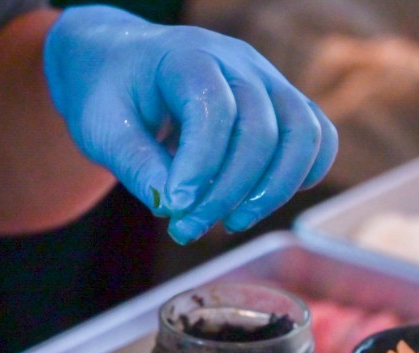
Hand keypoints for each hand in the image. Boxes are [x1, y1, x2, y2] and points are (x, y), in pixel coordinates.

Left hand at [43, 6, 338, 242]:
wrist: (119, 65)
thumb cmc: (108, 95)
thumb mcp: (102, 128)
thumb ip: (135, 164)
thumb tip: (171, 206)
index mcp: (187, 56)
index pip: (213, 109)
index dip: (199, 166)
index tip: (173, 210)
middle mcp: (237, 61)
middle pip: (260, 128)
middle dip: (227, 192)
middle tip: (185, 230)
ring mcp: (266, 79)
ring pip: (301, 133)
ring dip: (272, 190)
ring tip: (229, 224)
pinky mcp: (280, 103)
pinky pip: (316, 136)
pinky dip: (302, 174)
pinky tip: (259, 204)